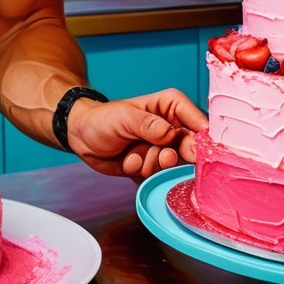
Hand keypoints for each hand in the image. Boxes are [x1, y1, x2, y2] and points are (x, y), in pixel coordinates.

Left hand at [65, 88, 206, 178]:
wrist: (82, 137)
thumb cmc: (102, 119)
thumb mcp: (124, 117)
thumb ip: (148, 125)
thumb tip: (171, 134)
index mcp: (170, 107)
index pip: (196, 119)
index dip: (201, 135)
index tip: (197, 150)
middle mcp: (172, 128)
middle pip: (192, 147)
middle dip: (175, 155)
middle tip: (164, 157)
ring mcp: (164, 149)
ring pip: (174, 164)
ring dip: (154, 164)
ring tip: (136, 157)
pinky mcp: (155, 167)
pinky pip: (158, 176)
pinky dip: (142, 171)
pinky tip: (128, 161)